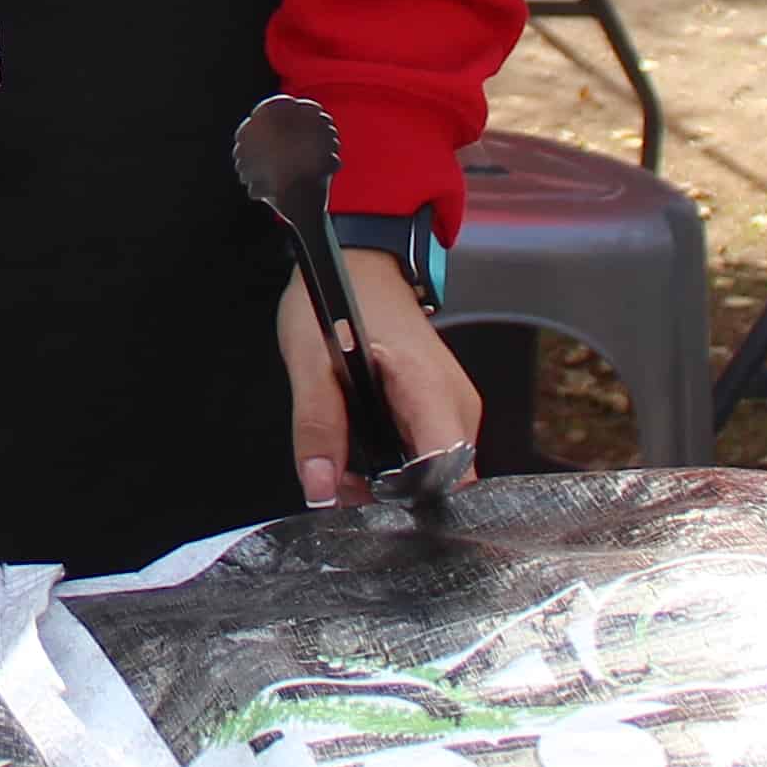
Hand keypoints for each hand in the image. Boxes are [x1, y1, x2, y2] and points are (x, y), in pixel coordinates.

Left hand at [275, 250, 477, 507]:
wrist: (361, 259)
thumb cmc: (339, 297)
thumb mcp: (309, 360)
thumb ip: (316, 426)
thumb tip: (320, 489)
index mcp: (430, 388)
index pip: (446, 473)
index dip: (408, 502)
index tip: (365, 507)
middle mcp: (457, 404)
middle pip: (441, 483)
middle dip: (391, 498)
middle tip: (339, 485)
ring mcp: (454, 407)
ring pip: (434, 475)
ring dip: (388, 484)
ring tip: (341, 464)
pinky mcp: (442, 409)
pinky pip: (427, 455)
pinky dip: (393, 465)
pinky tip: (358, 453)